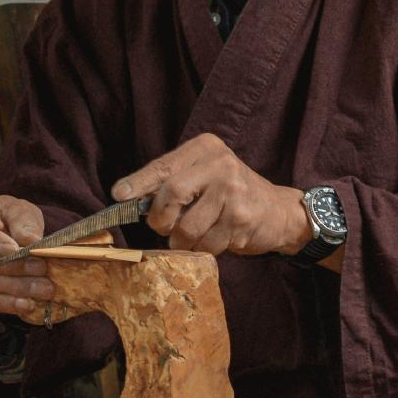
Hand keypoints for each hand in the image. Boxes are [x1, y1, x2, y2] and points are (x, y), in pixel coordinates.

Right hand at [0, 195, 55, 315]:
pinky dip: (6, 304)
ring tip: (43, 289)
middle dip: (14, 267)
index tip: (15, 250)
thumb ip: (24, 221)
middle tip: (42, 269)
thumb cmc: (5, 216)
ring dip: (16, 288)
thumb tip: (32, 241)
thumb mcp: (17, 209)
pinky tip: (26, 304)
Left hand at [112, 133, 312, 256]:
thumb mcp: (202, 175)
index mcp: (205, 148)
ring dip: (182, 241)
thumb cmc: (230, 194)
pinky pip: (206, 244)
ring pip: (187, 228)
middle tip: (164, 227)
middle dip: (161, 219)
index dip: (138, 182)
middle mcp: (220, 165)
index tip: (119, 195)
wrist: (277, 211)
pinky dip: (203, 249)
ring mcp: (233, 192)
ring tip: (193, 236)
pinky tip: (216, 238)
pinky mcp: (242, 219)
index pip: (164, 165)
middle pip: (171, 194)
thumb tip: (127, 196)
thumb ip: (170, 181)